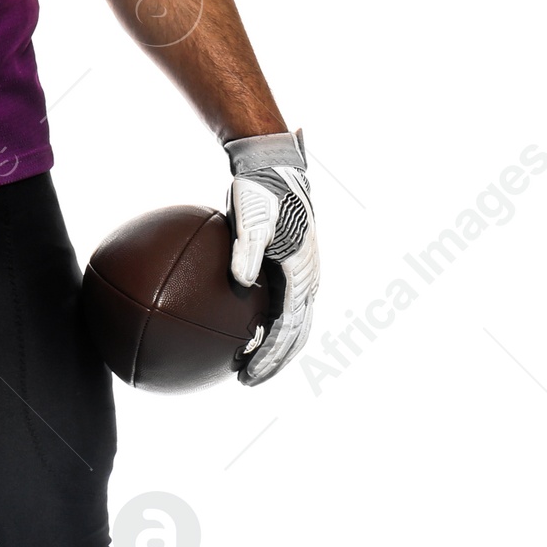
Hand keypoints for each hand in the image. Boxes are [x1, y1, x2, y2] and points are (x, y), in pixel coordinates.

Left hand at [225, 128, 318, 385]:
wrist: (272, 166)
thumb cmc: (260, 190)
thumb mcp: (251, 217)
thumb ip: (246, 250)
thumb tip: (240, 283)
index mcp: (301, 273)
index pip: (288, 328)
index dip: (270, 355)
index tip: (248, 373)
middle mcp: (306, 279)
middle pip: (294, 334)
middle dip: (273, 361)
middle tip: (245, 380)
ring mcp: (299, 274)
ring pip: (291, 323)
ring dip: (272, 347)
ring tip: (244, 364)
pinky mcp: (287, 266)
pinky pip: (279, 304)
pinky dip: (266, 325)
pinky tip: (241, 329)